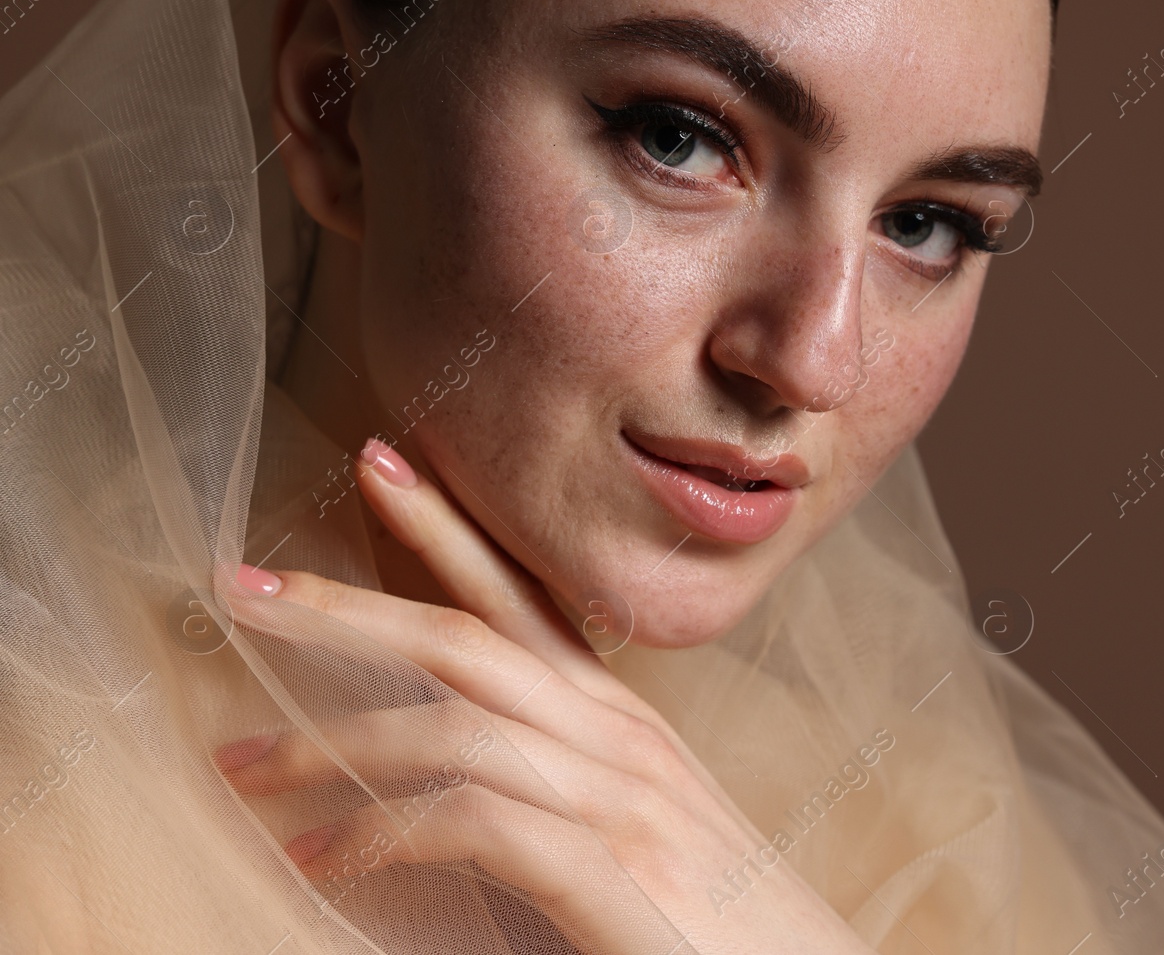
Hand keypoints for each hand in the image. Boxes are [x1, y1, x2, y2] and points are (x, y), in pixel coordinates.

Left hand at [217, 439, 874, 954]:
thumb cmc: (711, 919)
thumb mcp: (630, 825)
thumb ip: (548, 783)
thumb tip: (447, 769)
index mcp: (617, 720)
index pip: (520, 597)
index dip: (446, 529)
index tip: (376, 466)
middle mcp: (618, 739)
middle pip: (467, 637)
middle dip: (346, 605)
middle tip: (241, 585)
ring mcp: (621, 802)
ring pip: (455, 724)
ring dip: (329, 740)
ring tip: (240, 765)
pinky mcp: (613, 875)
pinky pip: (474, 824)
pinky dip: (382, 832)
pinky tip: (319, 856)